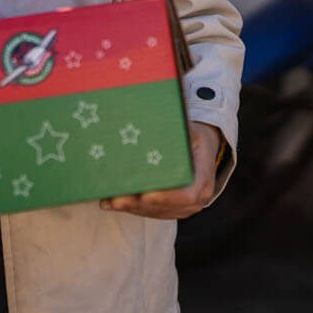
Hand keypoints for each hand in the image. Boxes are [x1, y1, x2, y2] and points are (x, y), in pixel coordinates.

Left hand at [101, 121, 222, 219]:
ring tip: (108, 199)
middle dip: (137, 203)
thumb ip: (177, 126)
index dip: (165, 197)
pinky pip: (151, 212)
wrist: (203, 148)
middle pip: (164, 206)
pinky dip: (132, 207)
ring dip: (130, 207)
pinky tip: (112, 202)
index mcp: (204, 179)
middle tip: (114, 198)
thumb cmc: (194, 135)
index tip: (145, 194)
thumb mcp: (190, 128)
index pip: (187, 195)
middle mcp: (197, 199)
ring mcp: (184, 208)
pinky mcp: (172, 210)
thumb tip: (165, 100)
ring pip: (154, 212)